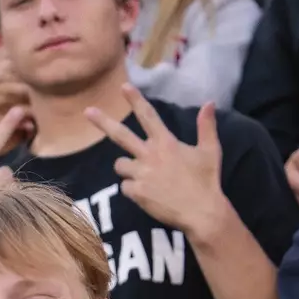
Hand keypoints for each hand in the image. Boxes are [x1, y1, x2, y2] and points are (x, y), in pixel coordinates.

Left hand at [86, 86, 229, 241]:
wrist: (201, 212)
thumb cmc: (207, 181)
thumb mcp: (210, 151)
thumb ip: (206, 126)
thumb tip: (210, 102)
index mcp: (166, 142)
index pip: (148, 115)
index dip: (135, 100)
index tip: (124, 86)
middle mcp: (150, 155)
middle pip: (120, 135)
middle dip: (103, 121)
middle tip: (88, 111)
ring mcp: (141, 174)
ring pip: (120, 165)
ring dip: (127, 168)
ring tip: (144, 176)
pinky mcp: (136, 192)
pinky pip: (124, 187)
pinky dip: (133, 189)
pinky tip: (147, 194)